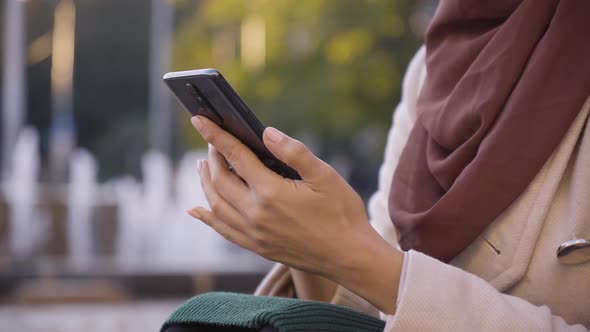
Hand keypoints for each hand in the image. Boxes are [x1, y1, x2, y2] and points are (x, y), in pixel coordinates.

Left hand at [188, 115, 401, 312]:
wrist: (350, 257)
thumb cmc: (342, 213)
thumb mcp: (324, 175)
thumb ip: (294, 152)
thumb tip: (266, 133)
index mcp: (271, 192)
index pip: (236, 157)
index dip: (216, 136)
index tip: (199, 120)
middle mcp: (256, 215)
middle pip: (221, 180)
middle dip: (212, 158)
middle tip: (211, 143)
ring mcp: (255, 234)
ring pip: (217, 205)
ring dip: (206, 183)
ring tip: (202, 167)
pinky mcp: (258, 247)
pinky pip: (223, 230)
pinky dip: (207, 218)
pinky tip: (197, 211)